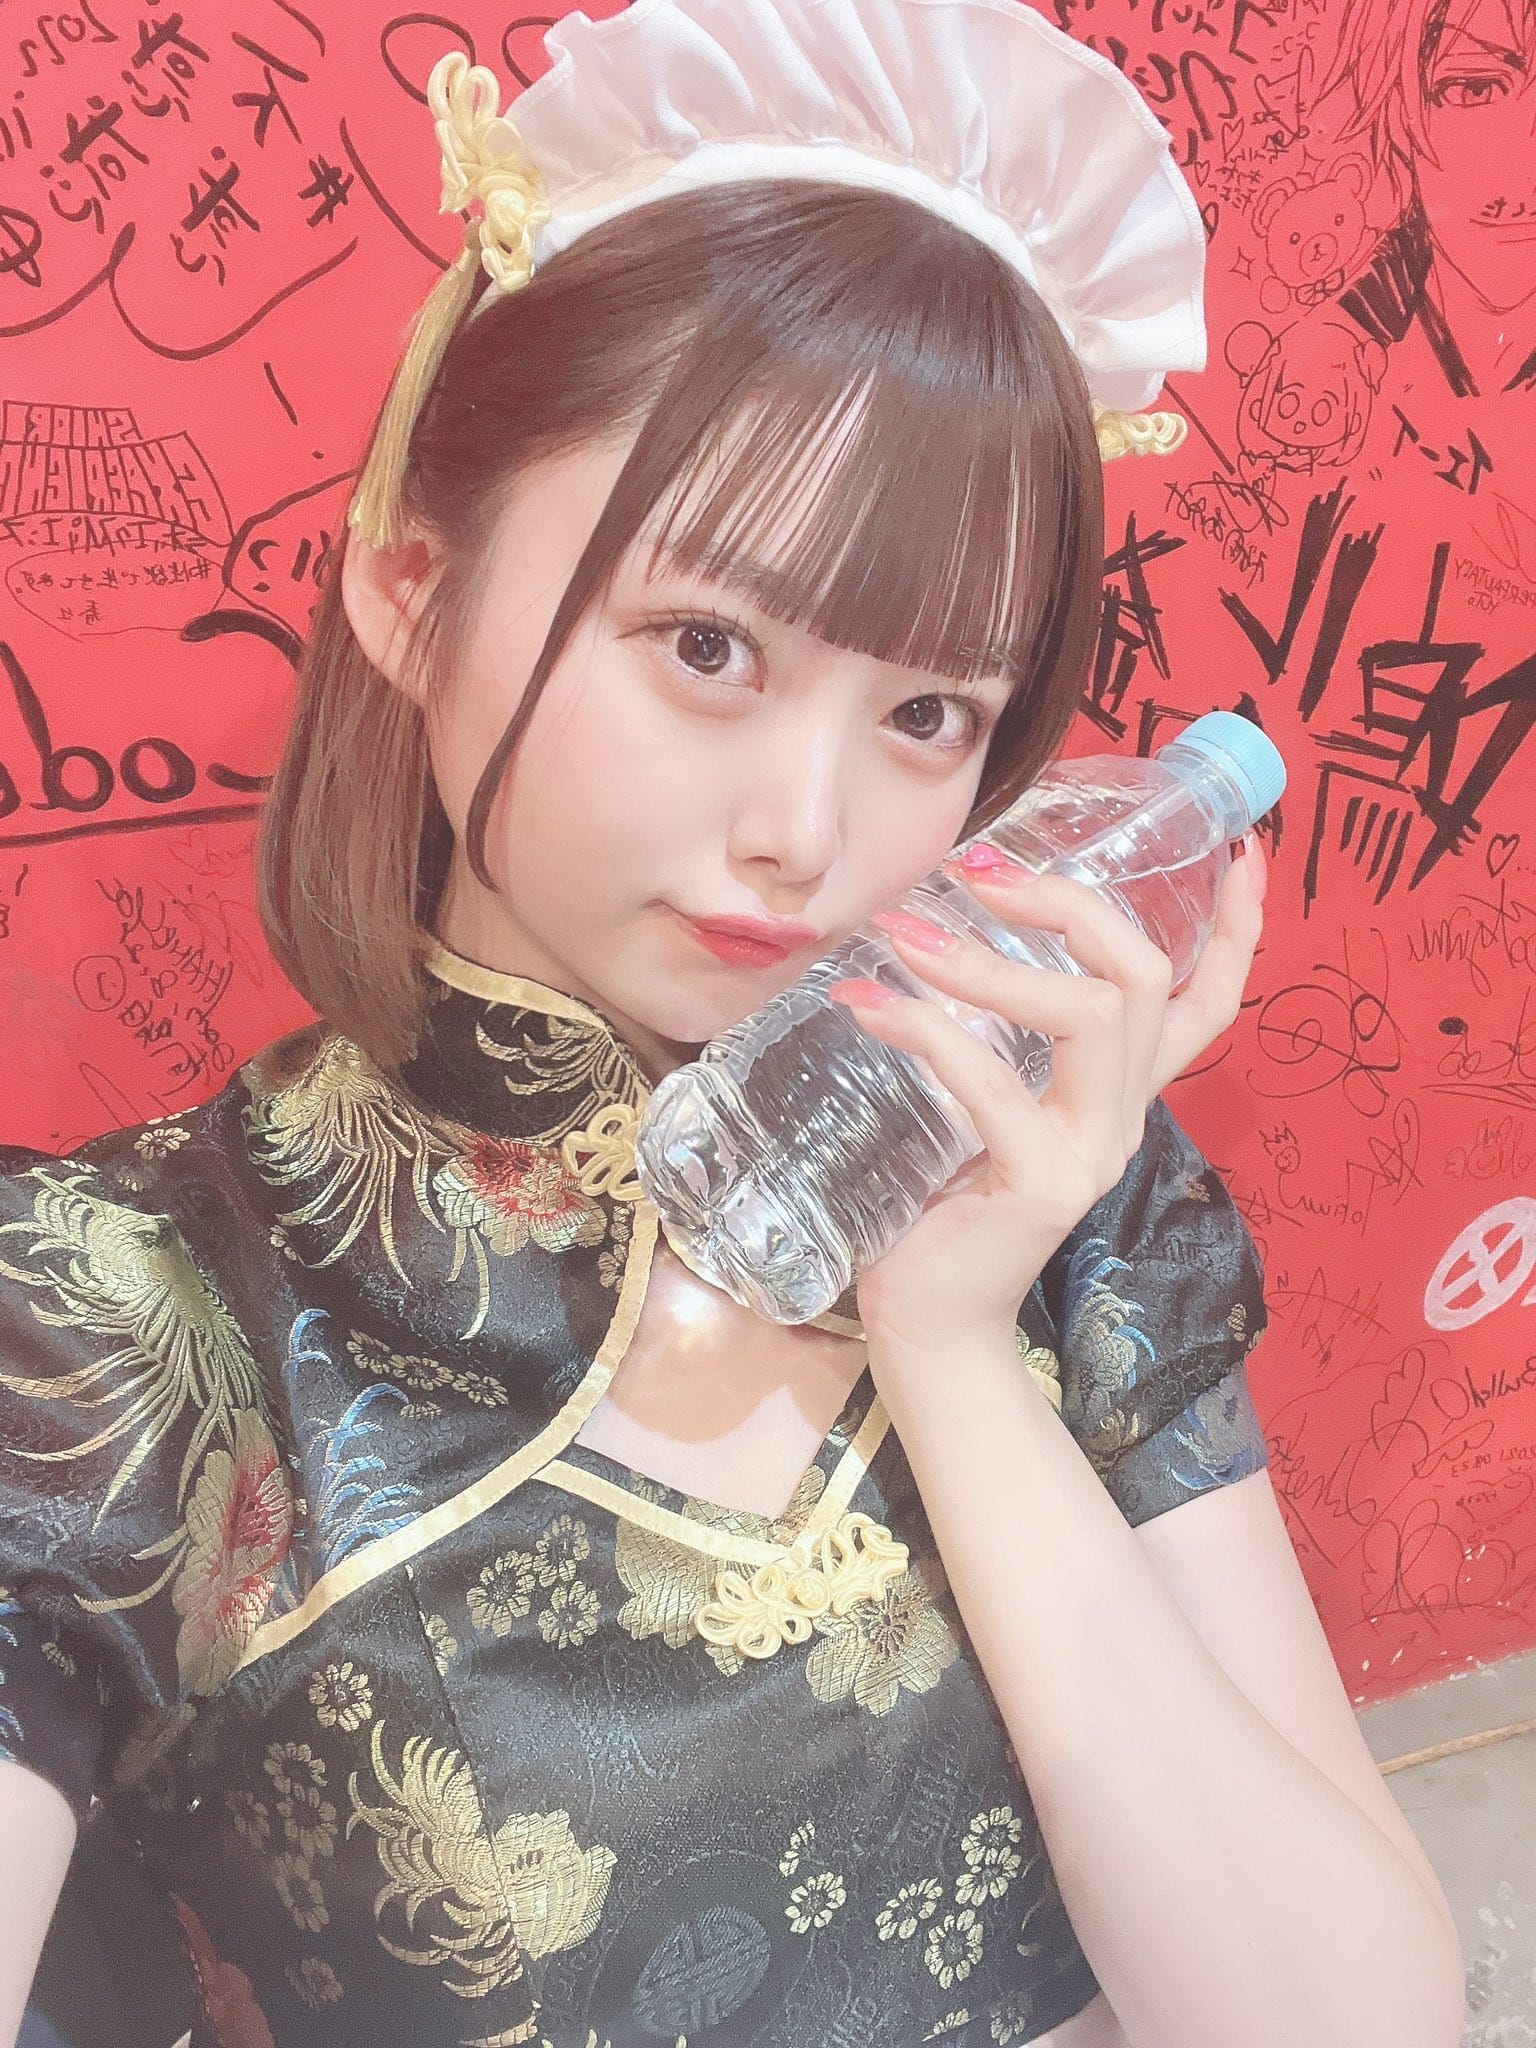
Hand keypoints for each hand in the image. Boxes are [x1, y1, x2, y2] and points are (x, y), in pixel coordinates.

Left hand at [831, 834, 1266, 1362]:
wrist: (932, 1324)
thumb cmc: (946, 1203)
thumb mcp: (984, 1101)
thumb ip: (995, 1037)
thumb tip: (935, 929)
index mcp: (1122, 1089)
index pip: (1209, 1001)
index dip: (1237, 928)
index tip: (1243, 849)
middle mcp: (1123, 1115)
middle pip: (1142, 978)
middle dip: (1069, 905)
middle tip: (978, 871)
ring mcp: (1091, 1151)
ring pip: (1084, 1014)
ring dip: (987, 962)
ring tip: (902, 934)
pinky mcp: (1040, 1185)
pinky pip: (990, 1083)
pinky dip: (924, 1030)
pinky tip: (865, 1005)